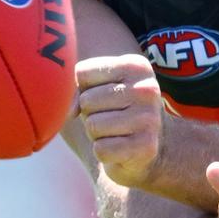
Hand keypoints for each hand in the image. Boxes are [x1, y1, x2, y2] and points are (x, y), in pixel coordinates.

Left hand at [75, 54, 163, 187]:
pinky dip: (103, 152)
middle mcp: (146, 88)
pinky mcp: (145, 146)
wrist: (150, 146)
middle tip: (111, 117)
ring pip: (92, 125)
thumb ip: (75, 88)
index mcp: (136, 65)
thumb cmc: (116, 109)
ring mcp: (149, 118)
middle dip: (90, 113)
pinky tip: (120, 148)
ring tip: (115, 131)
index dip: (84, 88)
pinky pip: (101, 149)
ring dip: (96, 133)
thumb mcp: (98, 87)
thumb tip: (68, 111)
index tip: (104, 95)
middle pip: (87, 100)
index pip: (83, 72)